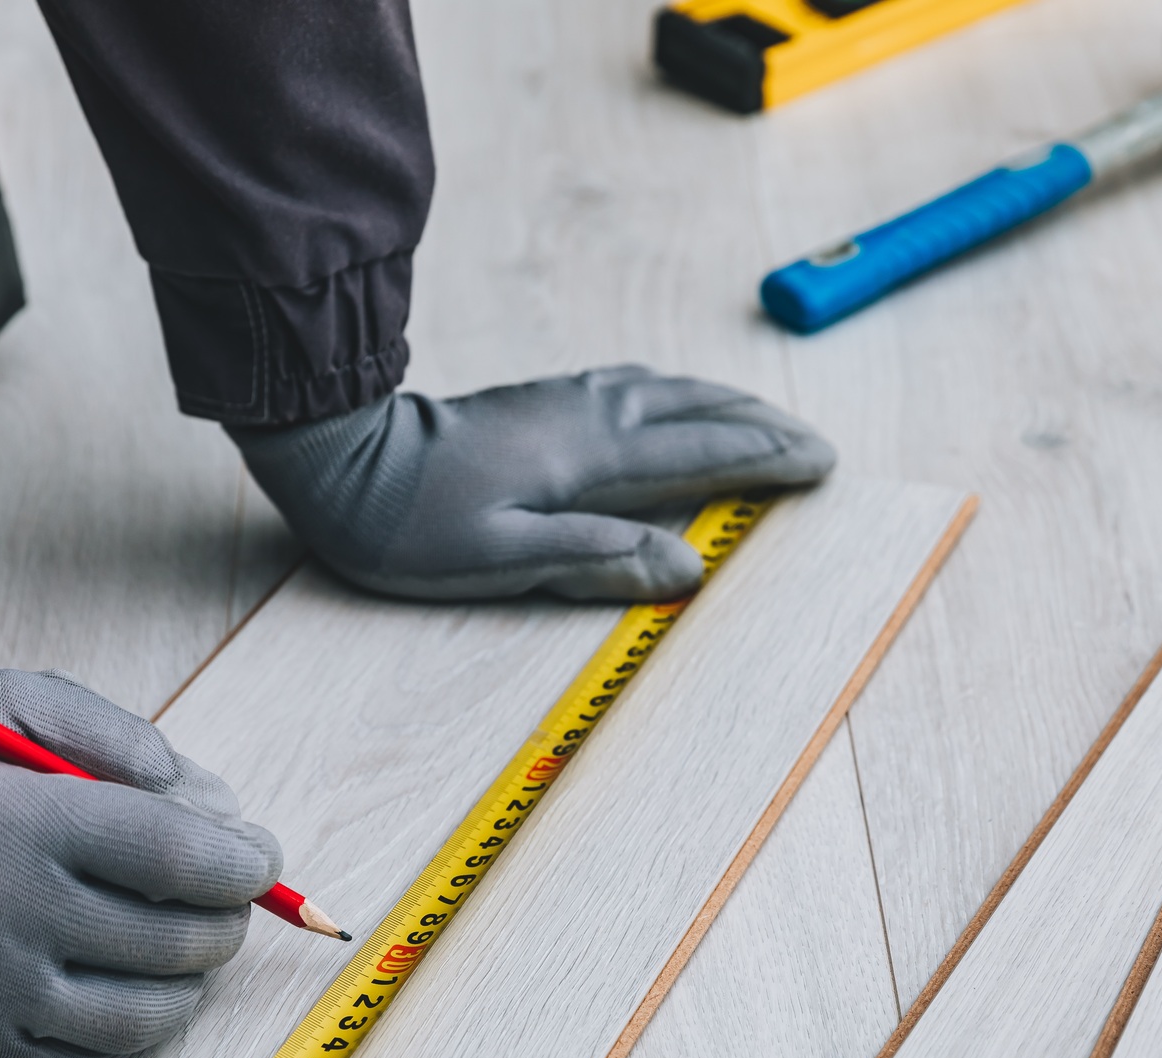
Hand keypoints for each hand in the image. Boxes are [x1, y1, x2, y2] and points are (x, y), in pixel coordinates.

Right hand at [0, 671, 281, 1057]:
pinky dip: (124, 1039)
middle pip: (183, 943)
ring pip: (150, 1016)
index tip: (259, 856)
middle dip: (226, 918)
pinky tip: (118, 992)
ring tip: (177, 946)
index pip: (186, 862)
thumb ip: (117, 735)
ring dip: (188, 983)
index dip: (247, 864)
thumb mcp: (12, 701)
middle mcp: (23, 915)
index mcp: (38, 824)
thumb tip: (210, 802)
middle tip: (219, 896)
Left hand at [230, 365, 835, 599]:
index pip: (701, 454)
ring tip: (769, 422)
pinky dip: (680, 394)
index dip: (766, 460)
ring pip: (670, 391)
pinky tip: (678, 399)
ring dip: (727, 405)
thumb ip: (595, 557)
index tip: (820, 464)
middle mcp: (588, 416)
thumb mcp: (498, 558)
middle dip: (764, 428)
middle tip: (819, 447)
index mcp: (588, 457)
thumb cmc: (409, 524)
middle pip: (698, 412)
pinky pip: (636, 386)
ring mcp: (564, 400)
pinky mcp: (541, 398)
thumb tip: (687, 566)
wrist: (341, 457)